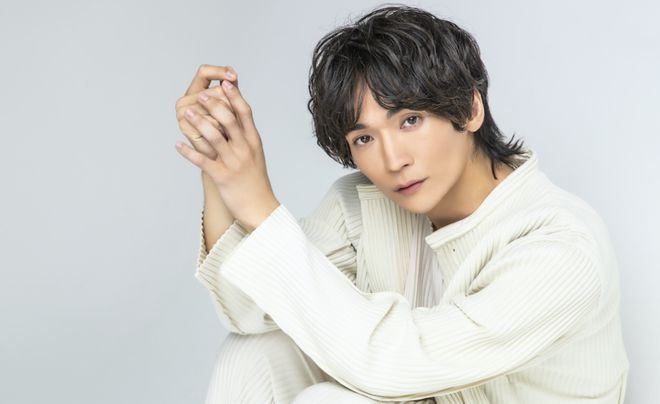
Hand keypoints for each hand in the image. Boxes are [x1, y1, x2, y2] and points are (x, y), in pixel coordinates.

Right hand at [175, 64, 238, 159]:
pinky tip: (226, 140)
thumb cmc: (223, 129)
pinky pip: (208, 127)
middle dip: (228, 105)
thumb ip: (230, 90)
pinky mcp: (186, 130)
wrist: (216, 156)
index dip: (218, 72)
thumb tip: (233, 73)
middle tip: (237, 118)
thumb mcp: (228, 107)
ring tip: (232, 131)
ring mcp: (182, 115)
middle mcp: (184, 101)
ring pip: (212, 110)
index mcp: (194, 90)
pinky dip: (219, 134)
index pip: (204, 72)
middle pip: (213, 93)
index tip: (234, 76)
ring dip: (225, 122)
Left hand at [175, 65, 279, 232]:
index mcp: (253, 141)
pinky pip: (202, 161)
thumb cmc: (255, 180)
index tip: (225, 82)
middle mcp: (245, 149)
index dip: (235, 96)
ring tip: (186, 113)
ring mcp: (233, 162)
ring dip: (198, 123)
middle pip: (229, 120)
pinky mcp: (222, 176)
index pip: (245, 112)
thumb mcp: (255, 154)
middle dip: (213, 104)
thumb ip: (245, 135)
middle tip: (199, 94)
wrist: (261, 207)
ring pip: (214, 137)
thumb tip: (235, 116)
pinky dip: (188, 152)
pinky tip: (177, 145)